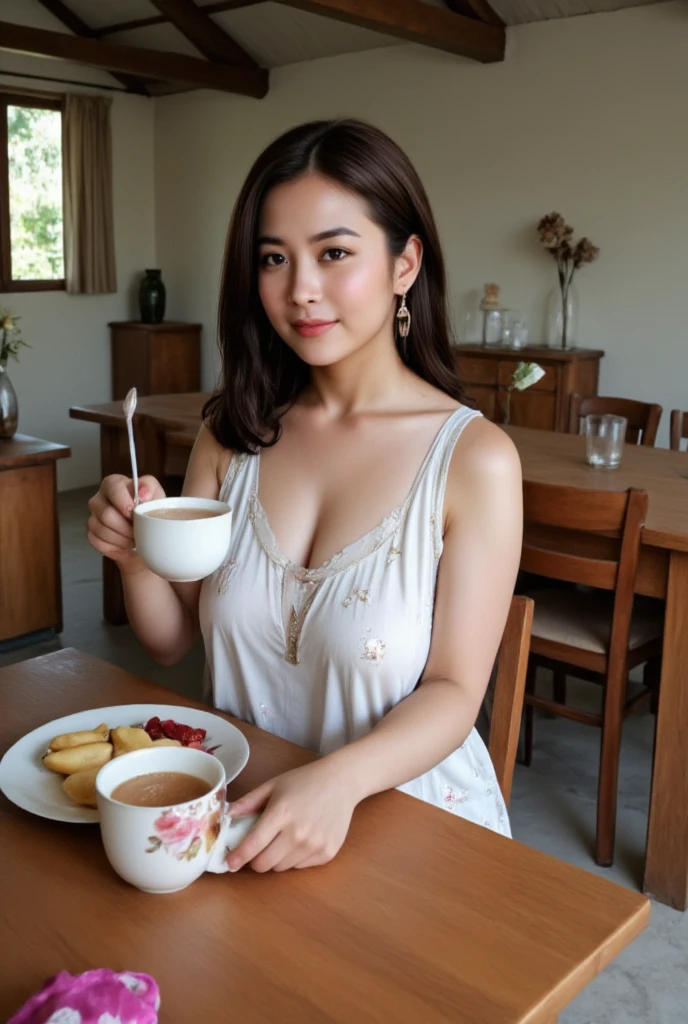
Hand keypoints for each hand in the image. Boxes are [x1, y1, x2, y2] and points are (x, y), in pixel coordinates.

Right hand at [87, 474, 165, 570]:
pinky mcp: (92, 534)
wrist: (146, 530)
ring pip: (102, 530)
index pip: (113, 487)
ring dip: (123, 538)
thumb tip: (143, 493)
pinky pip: (99, 542)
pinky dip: (116, 547)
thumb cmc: (148, 508)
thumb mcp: (155, 493)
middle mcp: (99, 499)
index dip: (123, 502)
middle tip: (138, 531)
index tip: (134, 513)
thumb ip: (149, 487)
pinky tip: (126, 545)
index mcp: (113, 484)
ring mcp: (93, 517)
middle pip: (106, 513)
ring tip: (135, 539)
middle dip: (126, 526)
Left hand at [226, 759, 357, 872]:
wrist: (342, 781)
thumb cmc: (305, 781)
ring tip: (284, 838)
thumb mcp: (274, 784)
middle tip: (259, 847)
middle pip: (264, 864)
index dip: (238, 857)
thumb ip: (249, 801)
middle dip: (256, 859)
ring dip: (276, 858)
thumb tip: (227, 815)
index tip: (230, 863)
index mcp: (281, 813)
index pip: (253, 845)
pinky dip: (295, 858)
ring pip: (282, 867)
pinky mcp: (327, 853)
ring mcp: (314, 845)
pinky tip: (302, 839)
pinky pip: (301, 866)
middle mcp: (298, 833)